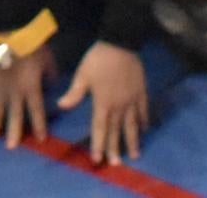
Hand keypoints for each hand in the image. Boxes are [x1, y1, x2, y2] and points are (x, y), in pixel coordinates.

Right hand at [0, 45, 53, 149]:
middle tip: (10, 147)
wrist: (9, 34)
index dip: (39, 125)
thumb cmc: (32, 45)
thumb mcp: (48, 59)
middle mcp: (15, 92)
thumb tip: (52, 84)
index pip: (37, 111)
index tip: (41, 139)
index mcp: (31, 87)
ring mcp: (0, 86)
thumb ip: (50, 74)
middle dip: (13, 132)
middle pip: (15, 115)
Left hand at [57, 41, 152, 165]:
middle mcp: (119, 105)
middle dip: (115, 148)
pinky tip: (144, 130)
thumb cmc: (98, 59)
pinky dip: (144, 121)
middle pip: (117, 130)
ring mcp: (132, 100)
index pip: (100, 128)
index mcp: (103, 102)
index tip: (98, 159)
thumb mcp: (82, 75)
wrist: (120, 43)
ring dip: (133, 140)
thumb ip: (74, 93)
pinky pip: (143, 110)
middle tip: (116, 164)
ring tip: (134, 155)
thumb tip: (61, 106)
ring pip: (132, 125)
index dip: (98, 144)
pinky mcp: (141, 92)